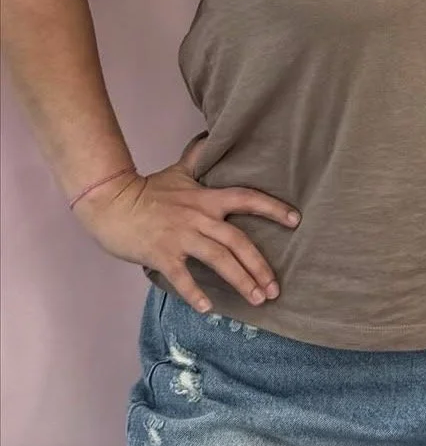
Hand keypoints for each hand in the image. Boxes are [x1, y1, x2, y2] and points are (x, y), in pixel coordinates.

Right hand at [73, 137, 299, 313]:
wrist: (110, 202)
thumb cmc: (146, 190)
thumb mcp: (178, 172)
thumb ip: (197, 158)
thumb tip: (211, 136)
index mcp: (207, 199)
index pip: (247, 198)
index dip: (273, 208)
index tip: (295, 220)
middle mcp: (199, 217)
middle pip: (238, 241)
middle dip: (260, 266)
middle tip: (274, 289)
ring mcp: (181, 236)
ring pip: (218, 259)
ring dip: (240, 280)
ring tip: (256, 300)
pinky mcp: (161, 254)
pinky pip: (182, 277)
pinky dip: (196, 293)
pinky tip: (209, 309)